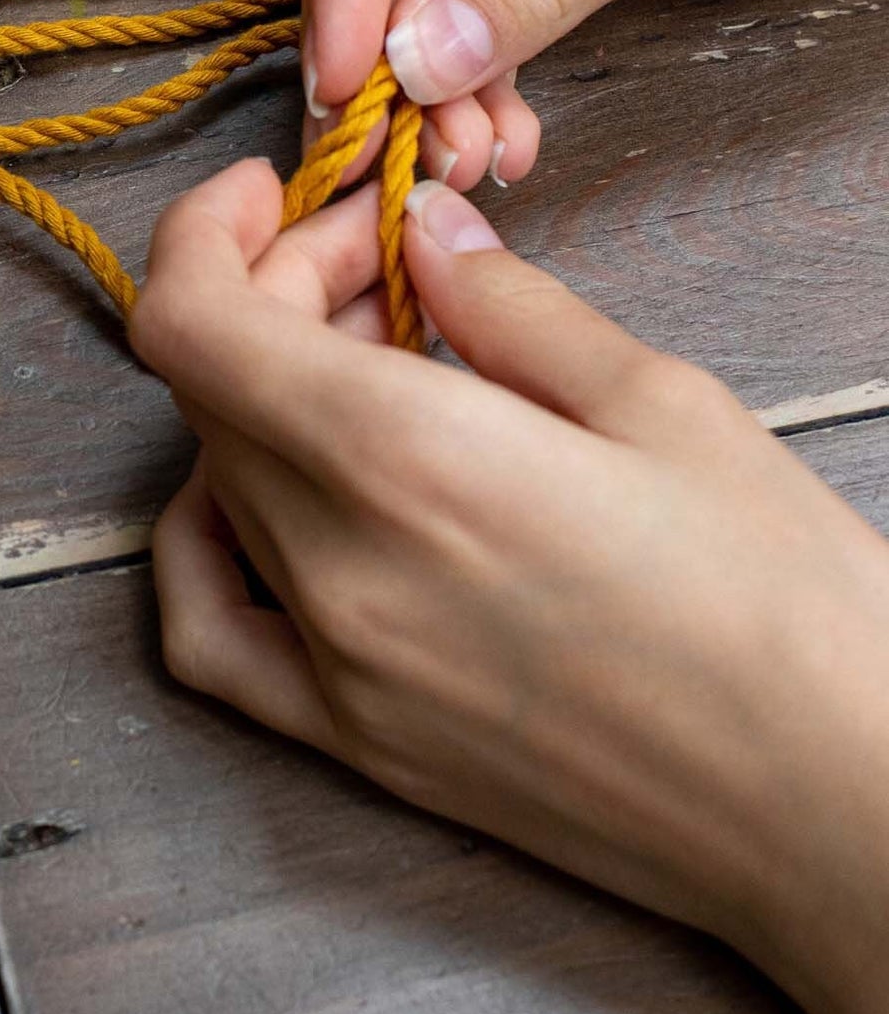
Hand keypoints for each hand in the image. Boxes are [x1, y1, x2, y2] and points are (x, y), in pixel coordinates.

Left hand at [131, 160, 888, 1013]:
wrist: (848, 819)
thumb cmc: (786, 606)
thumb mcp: (661, 403)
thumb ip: (506, 303)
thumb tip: (421, 228)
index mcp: (406, 458)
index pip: (191, 322)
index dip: (204, 235)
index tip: (273, 194)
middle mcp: (337, 565)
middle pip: (215, 385)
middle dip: (276, 292)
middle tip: (385, 264)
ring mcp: (334, 666)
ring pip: (221, 476)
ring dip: (267, 393)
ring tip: (378, 361)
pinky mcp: (357, 743)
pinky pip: (209, 633)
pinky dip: (205, 540)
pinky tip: (272, 494)